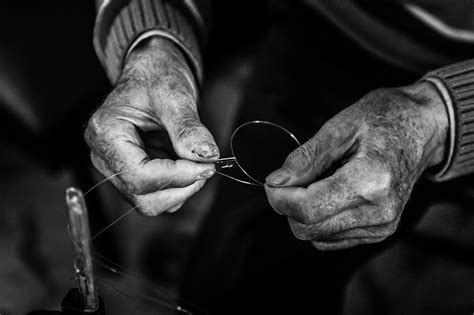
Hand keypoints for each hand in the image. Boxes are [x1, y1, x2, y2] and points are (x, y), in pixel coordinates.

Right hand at [85, 37, 218, 214]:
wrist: (153, 74)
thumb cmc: (156, 78)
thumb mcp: (174, 96)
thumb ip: (188, 128)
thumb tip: (207, 155)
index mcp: (105, 133)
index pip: (138, 176)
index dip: (177, 176)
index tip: (206, 165)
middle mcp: (104, 156)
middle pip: (142, 197)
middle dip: (180, 187)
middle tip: (205, 166)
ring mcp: (117, 168)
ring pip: (150, 202)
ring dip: (181, 189)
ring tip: (196, 161)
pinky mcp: (133, 174)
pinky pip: (158, 195)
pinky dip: (179, 186)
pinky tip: (185, 162)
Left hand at [265, 82, 447, 249]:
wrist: (422, 128)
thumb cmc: (384, 119)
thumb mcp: (340, 127)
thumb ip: (305, 158)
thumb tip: (275, 181)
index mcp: (371, 182)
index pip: (308, 209)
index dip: (280, 197)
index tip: (273, 181)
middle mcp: (379, 212)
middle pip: (308, 228)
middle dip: (288, 205)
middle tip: (293, 176)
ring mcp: (382, 226)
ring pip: (316, 236)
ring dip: (305, 212)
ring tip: (320, 180)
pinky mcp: (379, 232)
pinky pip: (331, 238)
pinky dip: (320, 219)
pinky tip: (330, 193)